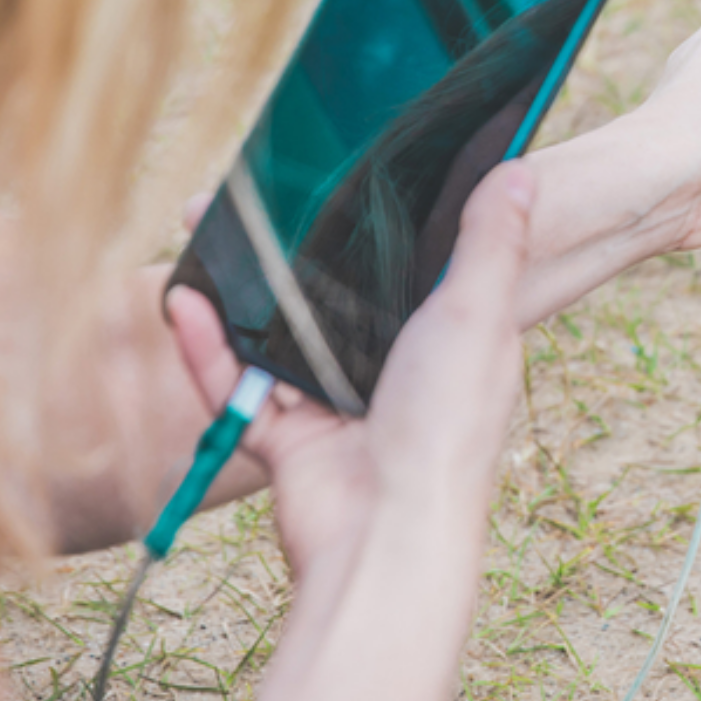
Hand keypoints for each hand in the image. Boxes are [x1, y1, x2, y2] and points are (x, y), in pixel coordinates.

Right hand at [165, 164, 532, 583]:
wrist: (387, 534)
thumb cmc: (446, 423)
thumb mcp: (478, 314)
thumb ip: (491, 244)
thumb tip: (519, 171)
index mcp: (448, 335)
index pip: (411, 263)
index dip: (380, 219)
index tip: (343, 167)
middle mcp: (393, 365)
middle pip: (333, 292)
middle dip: (291, 246)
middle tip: (249, 193)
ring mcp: (336, 402)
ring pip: (276, 330)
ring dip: (236, 285)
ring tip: (199, 225)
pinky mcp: (286, 437)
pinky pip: (235, 383)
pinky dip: (206, 346)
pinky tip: (181, 300)